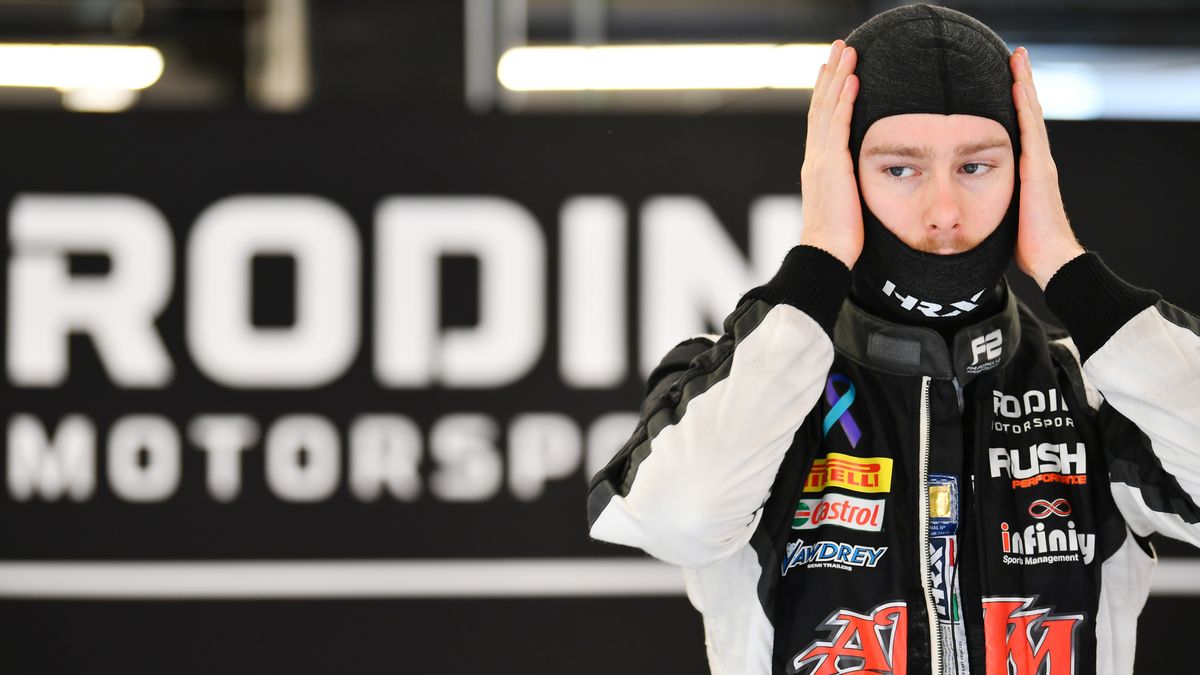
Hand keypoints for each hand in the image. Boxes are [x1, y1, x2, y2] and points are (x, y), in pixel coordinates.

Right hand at [799, 40, 862, 268]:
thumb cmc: (838, 239)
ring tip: (847, 50)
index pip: (822, 121)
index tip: (834, 71)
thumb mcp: (844, 204)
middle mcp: (815, 157)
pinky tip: (852, 79)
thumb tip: (861, 182)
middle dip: (830, 74)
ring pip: (828, 108)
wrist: (825, 254)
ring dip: (838, 76)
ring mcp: (821, 159)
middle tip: (839, 47)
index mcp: (818, 166)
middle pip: (821, 106)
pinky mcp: (831, 165)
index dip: (827, 93)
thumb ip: (849, 186)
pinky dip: (845, 100)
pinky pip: (839, 124)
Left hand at [1010, 46, 1085, 288]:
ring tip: (1017, 59)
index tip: (1005, 80)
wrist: (1049, 261)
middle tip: (1015, 56)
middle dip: (1022, 84)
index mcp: (1028, 171)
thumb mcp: (1003, 216)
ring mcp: (1040, 163)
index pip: (1020, 129)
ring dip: (1024, 85)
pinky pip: (1030, 130)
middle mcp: (1036, 162)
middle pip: (1028, 114)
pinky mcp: (1038, 169)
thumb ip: (994, 201)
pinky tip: (1017, 87)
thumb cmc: (1026, 246)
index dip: (1015, 104)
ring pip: (1031, 115)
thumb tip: (970, 202)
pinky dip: (1024, 107)